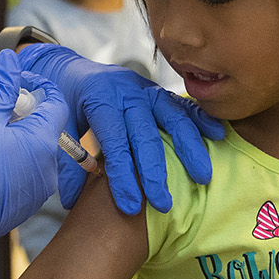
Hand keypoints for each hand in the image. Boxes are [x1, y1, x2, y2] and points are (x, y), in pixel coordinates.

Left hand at [0, 44, 225, 214]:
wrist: (70, 71)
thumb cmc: (64, 104)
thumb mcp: (58, 128)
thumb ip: (67, 162)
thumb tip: (73, 201)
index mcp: (98, 99)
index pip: (114, 141)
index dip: (122, 175)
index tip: (130, 207)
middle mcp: (126, 92)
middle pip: (145, 134)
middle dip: (155, 172)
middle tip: (164, 205)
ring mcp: (145, 90)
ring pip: (172, 117)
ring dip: (189, 148)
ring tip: (202, 177)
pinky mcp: (158, 92)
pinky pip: (183, 105)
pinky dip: (201, 119)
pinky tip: (219, 135)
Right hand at [0, 49, 66, 278]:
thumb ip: (0, 88)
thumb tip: (11, 62)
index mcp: (43, 145)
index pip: (54, 103)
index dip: (32, 85)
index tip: (8, 80)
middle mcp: (45, 170)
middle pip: (31, 124)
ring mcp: (31, 190)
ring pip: (16, 146)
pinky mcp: (15, 204)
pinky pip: (10, 168)